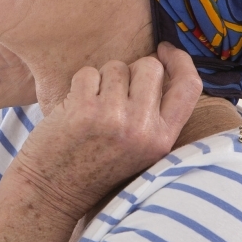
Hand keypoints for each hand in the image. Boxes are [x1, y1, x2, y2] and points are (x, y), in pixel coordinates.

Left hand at [8, 42, 201, 223]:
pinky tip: (73, 111)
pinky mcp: (84, 109)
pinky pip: (87, 73)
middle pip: (149, 67)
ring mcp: (113, 118)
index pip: (189, 86)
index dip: (180, 61)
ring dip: (102, 80)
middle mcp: (142, 129)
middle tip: (113, 94)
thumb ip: (155, 115)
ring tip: (91, 110)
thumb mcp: (140, 150)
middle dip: (131, 70)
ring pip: (116, 67)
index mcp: (162, 140)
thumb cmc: (94, 166)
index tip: (166, 49)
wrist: (52, 192)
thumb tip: (162, 63)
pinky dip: (79, 86)